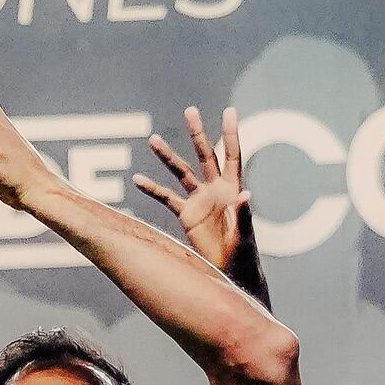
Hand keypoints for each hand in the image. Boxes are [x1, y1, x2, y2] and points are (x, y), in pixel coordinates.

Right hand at [135, 107, 255, 273]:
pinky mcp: (187, 216)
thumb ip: (244, 215)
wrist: (230, 273)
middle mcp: (216, 190)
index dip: (231, 134)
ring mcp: (200, 201)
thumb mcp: (245, 236)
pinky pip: (167, 199)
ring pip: (182, 173)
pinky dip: (153, 190)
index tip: (230, 111)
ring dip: (168, 157)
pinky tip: (138, 180)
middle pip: (205, 156)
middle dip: (197, 134)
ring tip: (153, 139)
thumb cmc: (243, 255)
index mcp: (233, 190)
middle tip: (190, 111)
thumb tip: (246, 195)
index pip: (232, 156)